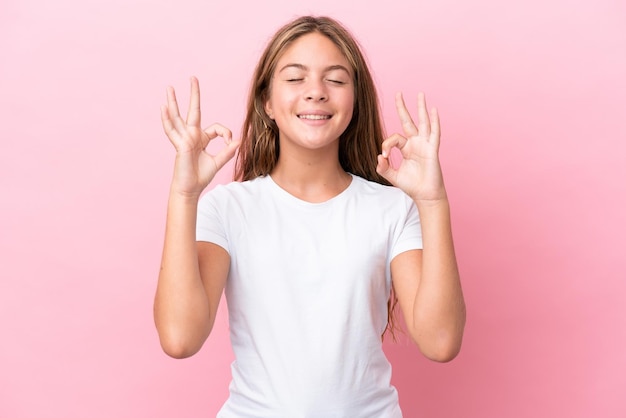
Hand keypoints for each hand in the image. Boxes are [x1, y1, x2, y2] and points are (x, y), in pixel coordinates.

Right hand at [161, 77, 239, 197]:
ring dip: (173, 102)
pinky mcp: (180, 145)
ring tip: (169, 88)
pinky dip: (167, 119)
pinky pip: (172, 130)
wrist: (190, 188)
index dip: (226, 133)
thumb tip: (238, 141)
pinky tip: (164, 107)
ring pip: (177, 117)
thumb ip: (227, 151)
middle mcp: (191, 135)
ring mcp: (184, 139)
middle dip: (194, 94)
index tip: (230, 142)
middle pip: (193, 111)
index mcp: (201, 138)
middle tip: (193, 78)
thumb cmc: (201, 176)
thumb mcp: (217, 162)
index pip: (216, 128)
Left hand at [376, 92, 446, 203]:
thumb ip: (383, 168)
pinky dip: (434, 121)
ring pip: (422, 122)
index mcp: (406, 148)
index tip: (384, 156)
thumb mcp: (392, 176)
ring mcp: (425, 144)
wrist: (425, 195)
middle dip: (403, 107)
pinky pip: (434, 133)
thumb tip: (378, 157)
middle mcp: (415, 143)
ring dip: (421, 108)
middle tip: (398, 93)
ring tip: (420, 94)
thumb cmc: (411, 185)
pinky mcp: (432, 149)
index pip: (394, 138)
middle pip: (408, 121)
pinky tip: (433, 110)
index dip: (386, 144)